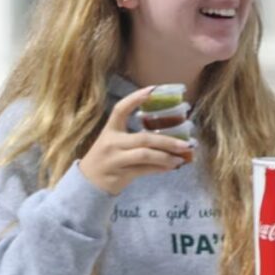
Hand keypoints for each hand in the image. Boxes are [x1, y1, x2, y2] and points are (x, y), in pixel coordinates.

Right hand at [79, 86, 194, 194]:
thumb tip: (168, 134)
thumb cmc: (105, 159)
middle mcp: (111, 143)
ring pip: (146, 155)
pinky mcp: (120, 175)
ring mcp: (115, 160)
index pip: (120, 110)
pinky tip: (172, 167)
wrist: (87, 184)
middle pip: (143, 138)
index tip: (153, 90)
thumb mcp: (113, 143)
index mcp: (109, 130)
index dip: (135, 98)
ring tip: (181, 158)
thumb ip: (134, 138)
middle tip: (187, 143)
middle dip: (168, 141)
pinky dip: (160, 168)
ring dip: (167, 157)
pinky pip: (145, 170)